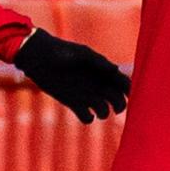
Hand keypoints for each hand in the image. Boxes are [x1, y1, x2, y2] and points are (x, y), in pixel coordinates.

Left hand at [13, 29, 128, 123]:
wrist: (39, 57)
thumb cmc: (62, 51)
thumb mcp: (82, 54)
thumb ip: (99, 62)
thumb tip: (116, 71)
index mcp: (104, 72)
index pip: (124, 83)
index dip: (130, 90)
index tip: (129, 94)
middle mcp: (98, 84)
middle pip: (118, 99)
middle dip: (121, 105)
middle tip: (117, 108)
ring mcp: (86, 95)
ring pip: (104, 110)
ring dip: (105, 113)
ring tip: (100, 112)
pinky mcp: (73, 103)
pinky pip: (86, 116)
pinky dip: (88, 118)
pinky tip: (85, 114)